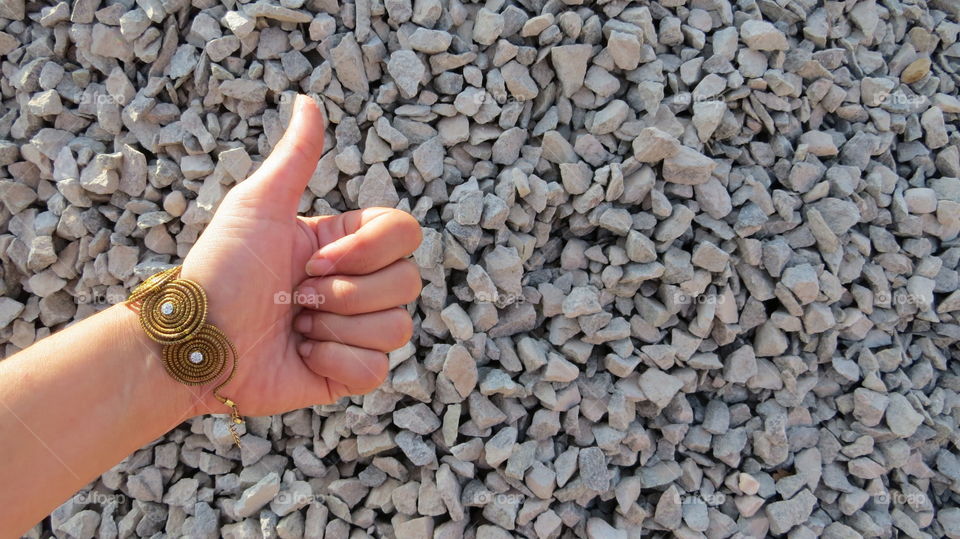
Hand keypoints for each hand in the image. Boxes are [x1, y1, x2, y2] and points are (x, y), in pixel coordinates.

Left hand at [176, 95, 421, 417]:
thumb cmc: (221, 270)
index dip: (367, 251)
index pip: (405, 234)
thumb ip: (295, 158)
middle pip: (407, 283)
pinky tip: (301, 356)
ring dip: (336, 329)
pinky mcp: (347, 373)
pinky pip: (377, 370)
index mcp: (345, 245)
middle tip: (297, 298)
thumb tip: (309, 101)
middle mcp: (357, 285)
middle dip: (344, 293)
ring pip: (396, 328)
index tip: (312, 259)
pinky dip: (335, 362)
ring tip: (295, 328)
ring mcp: (355, 331)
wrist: (195, 342)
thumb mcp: (257, 205)